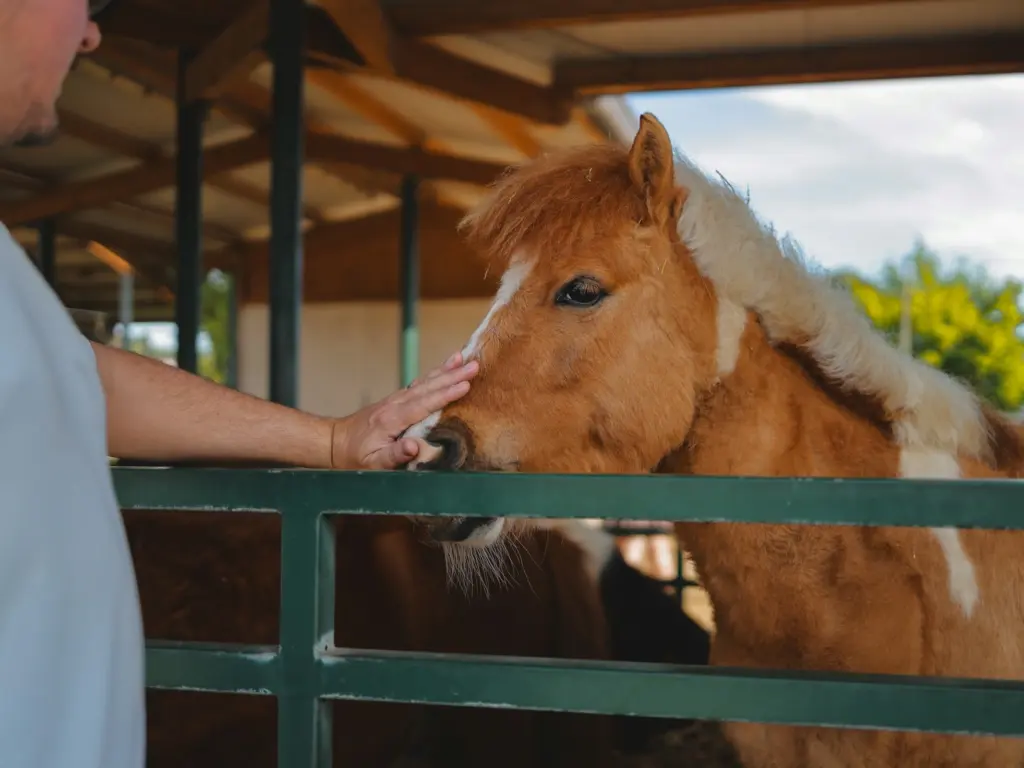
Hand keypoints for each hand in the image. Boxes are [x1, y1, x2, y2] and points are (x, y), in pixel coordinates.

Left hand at [331, 352, 478, 469]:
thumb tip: (415, 447)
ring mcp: (395, 400)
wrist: (334, 442)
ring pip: (424, 382)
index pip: (423, 405)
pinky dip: (434, 374)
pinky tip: (445, 368)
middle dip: (452, 376)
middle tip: (475, 365)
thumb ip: (394, 455)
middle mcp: (394, 405)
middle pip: (427, 387)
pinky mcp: (396, 400)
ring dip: (445, 370)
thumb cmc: (355, 458)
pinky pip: (419, 384)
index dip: (445, 395)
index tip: (465, 385)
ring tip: (464, 358)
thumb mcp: (373, 464)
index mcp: (391, 420)